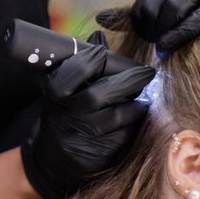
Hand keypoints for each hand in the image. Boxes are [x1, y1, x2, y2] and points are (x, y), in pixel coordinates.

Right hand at [21, 31, 154, 198]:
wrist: (52, 161)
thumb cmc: (61, 115)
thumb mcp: (63, 90)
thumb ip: (82, 65)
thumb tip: (100, 36)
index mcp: (57, 93)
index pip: (78, 69)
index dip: (95, 56)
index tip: (106, 52)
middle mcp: (70, 114)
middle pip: (104, 92)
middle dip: (130, 80)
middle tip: (147, 73)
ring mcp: (86, 137)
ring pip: (121, 115)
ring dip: (138, 103)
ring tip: (145, 95)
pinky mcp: (103, 154)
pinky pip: (128, 134)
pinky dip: (137, 123)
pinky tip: (139, 116)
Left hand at [97, 0, 199, 54]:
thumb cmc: (194, 9)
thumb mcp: (162, 8)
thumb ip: (132, 15)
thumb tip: (99, 19)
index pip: (141, 5)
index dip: (141, 27)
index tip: (149, 36)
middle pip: (153, 10)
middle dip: (152, 32)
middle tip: (156, 42)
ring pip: (171, 13)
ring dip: (166, 35)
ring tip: (165, 44)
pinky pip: (192, 22)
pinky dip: (179, 37)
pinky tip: (171, 45)